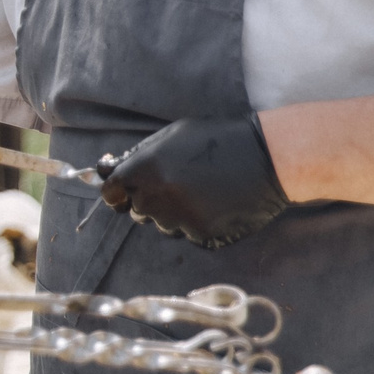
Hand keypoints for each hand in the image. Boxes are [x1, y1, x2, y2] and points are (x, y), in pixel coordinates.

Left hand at [98, 115, 289, 249]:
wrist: (268, 159)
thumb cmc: (216, 140)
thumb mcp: (171, 136)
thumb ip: (136, 155)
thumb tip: (106, 170)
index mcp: (145, 170)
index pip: (110, 193)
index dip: (116, 192)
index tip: (124, 190)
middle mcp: (157, 198)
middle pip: (136, 210)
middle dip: (147, 200)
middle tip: (177, 183)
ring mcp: (180, 220)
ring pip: (162, 225)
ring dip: (172, 213)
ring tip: (201, 192)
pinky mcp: (203, 237)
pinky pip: (188, 234)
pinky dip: (197, 223)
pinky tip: (215, 205)